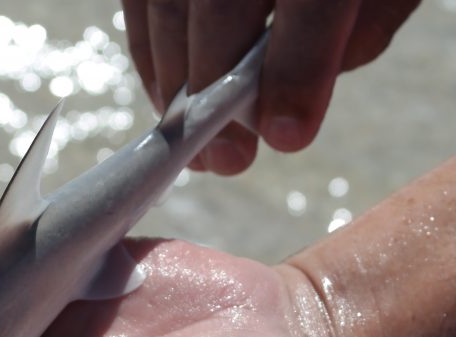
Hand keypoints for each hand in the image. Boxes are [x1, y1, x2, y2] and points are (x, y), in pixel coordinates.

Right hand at [123, 0, 420, 173]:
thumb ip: (357, 31)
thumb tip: (288, 103)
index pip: (311, 3)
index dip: (297, 71)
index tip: (286, 137)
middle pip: (222, 8)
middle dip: (220, 94)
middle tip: (230, 160)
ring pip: (168, 11)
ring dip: (178, 90)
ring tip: (199, 148)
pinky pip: (140, 7)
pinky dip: (153, 62)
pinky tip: (174, 102)